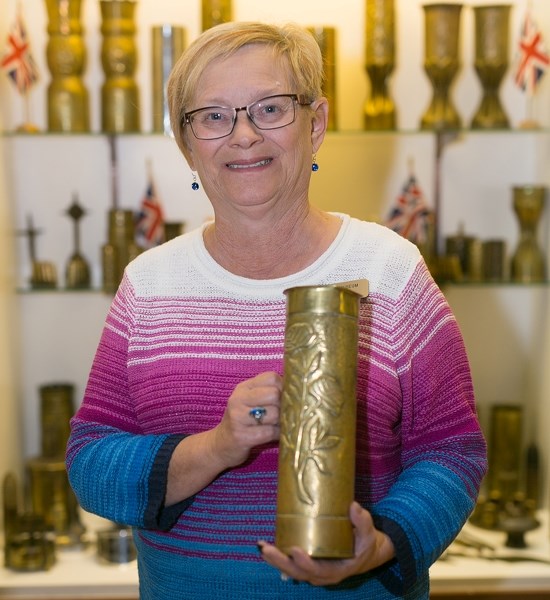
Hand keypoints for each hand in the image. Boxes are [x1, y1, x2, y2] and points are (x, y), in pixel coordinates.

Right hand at [212, 371, 281, 467]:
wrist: (220, 445)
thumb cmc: (243, 421)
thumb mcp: (250, 401)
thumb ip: (268, 391)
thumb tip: (297, 389)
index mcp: (243, 387)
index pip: (271, 377)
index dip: (283, 388)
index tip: (284, 398)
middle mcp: (238, 399)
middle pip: (274, 394)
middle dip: (283, 406)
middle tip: (282, 414)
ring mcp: (238, 418)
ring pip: (274, 414)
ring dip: (281, 422)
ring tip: (277, 425)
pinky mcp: (242, 436)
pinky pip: (270, 432)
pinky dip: (277, 435)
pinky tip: (274, 435)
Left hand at [258, 502, 394, 585]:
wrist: (367, 553)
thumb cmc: (366, 544)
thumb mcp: (369, 534)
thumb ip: (362, 521)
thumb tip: (353, 506)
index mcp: (337, 570)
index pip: (317, 569)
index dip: (304, 562)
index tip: (294, 550)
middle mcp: (322, 574)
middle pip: (297, 572)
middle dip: (280, 561)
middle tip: (266, 549)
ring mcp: (314, 570)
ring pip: (291, 570)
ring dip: (275, 560)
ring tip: (261, 547)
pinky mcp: (309, 563)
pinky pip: (291, 564)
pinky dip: (278, 557)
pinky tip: (265, 547)